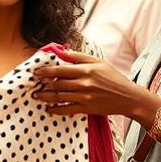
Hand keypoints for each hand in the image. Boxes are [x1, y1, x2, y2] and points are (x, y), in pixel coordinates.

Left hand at [32, 51, 157, 118]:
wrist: (128, 97)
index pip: (61, 69)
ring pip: (59, 96)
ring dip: (45, 96)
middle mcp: (84, 83)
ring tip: (36, 95)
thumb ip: (80, 57)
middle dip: (43, 84)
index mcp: (86, 70)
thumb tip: (63, 52)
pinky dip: (55, 109)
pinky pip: (67, 109)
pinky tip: (48, 108)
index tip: (36, 71)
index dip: (47, 71)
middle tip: (33, 84)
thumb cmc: (113, 78)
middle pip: (57, 83)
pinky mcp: (87, 108)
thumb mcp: (99, 62)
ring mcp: (85, 97)